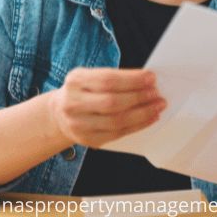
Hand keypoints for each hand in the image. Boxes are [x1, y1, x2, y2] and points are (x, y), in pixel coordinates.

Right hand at [48, 68, 165, 148]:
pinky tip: (149, 118)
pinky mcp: (88, 139)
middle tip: (156, 94)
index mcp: (76, 81)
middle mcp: (73, 103)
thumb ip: (113, 78)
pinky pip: (118, 134)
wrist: (59, 114)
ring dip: (142, 114)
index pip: (108, 80)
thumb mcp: (89, 77)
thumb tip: (146, 81)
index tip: (151, 78)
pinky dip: (137, 126)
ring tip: (157, 106)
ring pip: (117, 121)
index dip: (132, 79)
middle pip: (112, 102)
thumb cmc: (82, 92)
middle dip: (139, 97)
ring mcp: (79, 124)